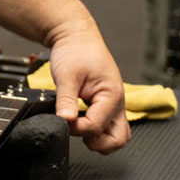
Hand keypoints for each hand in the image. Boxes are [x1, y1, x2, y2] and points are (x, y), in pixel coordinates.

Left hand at [47, 18, 130, 153]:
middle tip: (75, 131)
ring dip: (97, 140)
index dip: (76, 128)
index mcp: (111, 95)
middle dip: (96, 143)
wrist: (76, 37)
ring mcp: (113, 106)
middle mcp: (117, 103)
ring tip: (78, 127)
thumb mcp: (67, 75)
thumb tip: (65, 120)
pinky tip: (79, 122)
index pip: (96, 127)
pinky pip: (107, 127)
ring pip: (115, 136)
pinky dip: (95, 132)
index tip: (62, 119)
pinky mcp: (106, 106)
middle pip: (117, 140)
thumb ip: (66, 100)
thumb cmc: (75, 51)